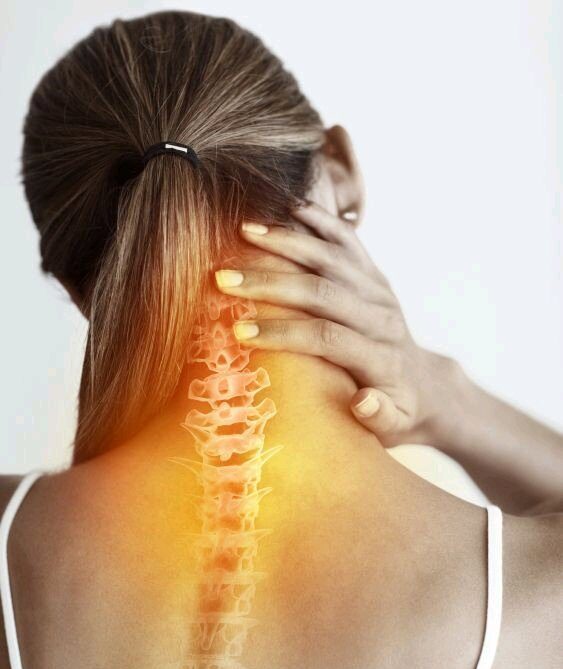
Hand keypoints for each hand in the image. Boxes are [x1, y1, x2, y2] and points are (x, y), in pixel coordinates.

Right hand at [215, 202, 455, 447]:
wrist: (423, 384)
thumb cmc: (396, 413)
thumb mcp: (393, 426)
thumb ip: (380, 417)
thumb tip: (363, 402)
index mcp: (381, 357)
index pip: (327, 338)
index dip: (284, 333)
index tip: (240, 331)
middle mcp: (381, 317)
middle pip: (323, 291)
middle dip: (271, 283)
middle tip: (224, 279)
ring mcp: (378, 290)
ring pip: (331, 257)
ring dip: (287, 242)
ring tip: (243, 231)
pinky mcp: (373, 274)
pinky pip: (346, 240)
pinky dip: (319, 220)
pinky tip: (287, 207)